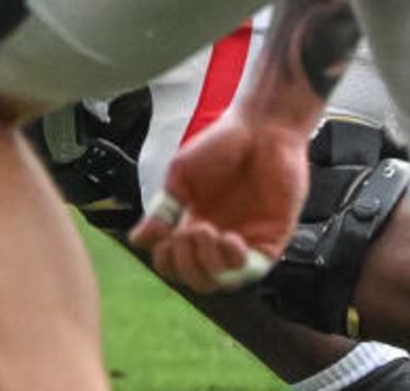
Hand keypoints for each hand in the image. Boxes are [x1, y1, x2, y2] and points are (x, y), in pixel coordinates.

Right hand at [128, 111, 307, 292]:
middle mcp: (218, 239)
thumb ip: (162, 210)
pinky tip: (230, 240)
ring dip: (208, 264)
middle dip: (185, 264)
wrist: (261, 128)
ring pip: (223, 280)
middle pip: (198, 279)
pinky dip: (236, 263)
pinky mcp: (271, 239)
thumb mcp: (180, 176)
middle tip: (183, 234)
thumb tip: (138, 240)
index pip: (176, 263)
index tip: (162, 238)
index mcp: (193, 224)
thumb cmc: (221, 145)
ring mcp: (245, 241)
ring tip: (205, 231)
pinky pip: (253, 269)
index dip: (166, 261)